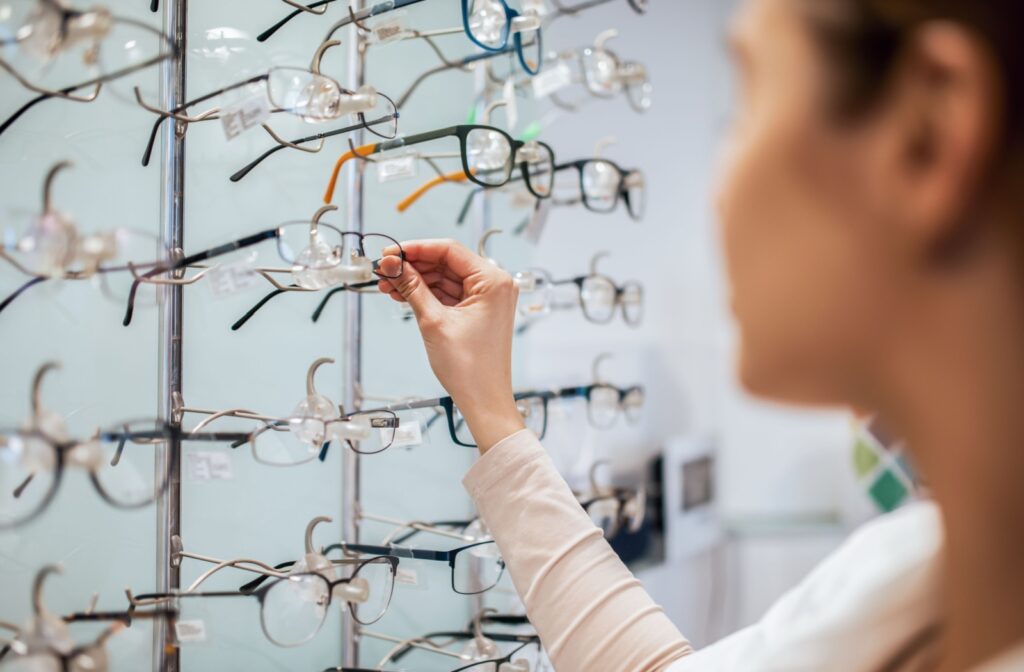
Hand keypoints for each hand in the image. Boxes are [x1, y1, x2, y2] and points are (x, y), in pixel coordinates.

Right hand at [378, 239, 525, 451]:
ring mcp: (487, 298)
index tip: (390, 253)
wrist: (483, 401)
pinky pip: (449, 294)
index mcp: (493, 281)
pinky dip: (427, 294)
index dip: (416, 249)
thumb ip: (412, 287)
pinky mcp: (478, 311)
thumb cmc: (470, 368)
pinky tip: (402, 294)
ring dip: (417, 280)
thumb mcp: (433, 321)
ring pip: (445, 278)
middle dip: (413, 266)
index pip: (449, 250)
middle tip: (383, 270)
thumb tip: (391, 265)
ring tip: (387, 285)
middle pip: (446, 263)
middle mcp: (495, 285)